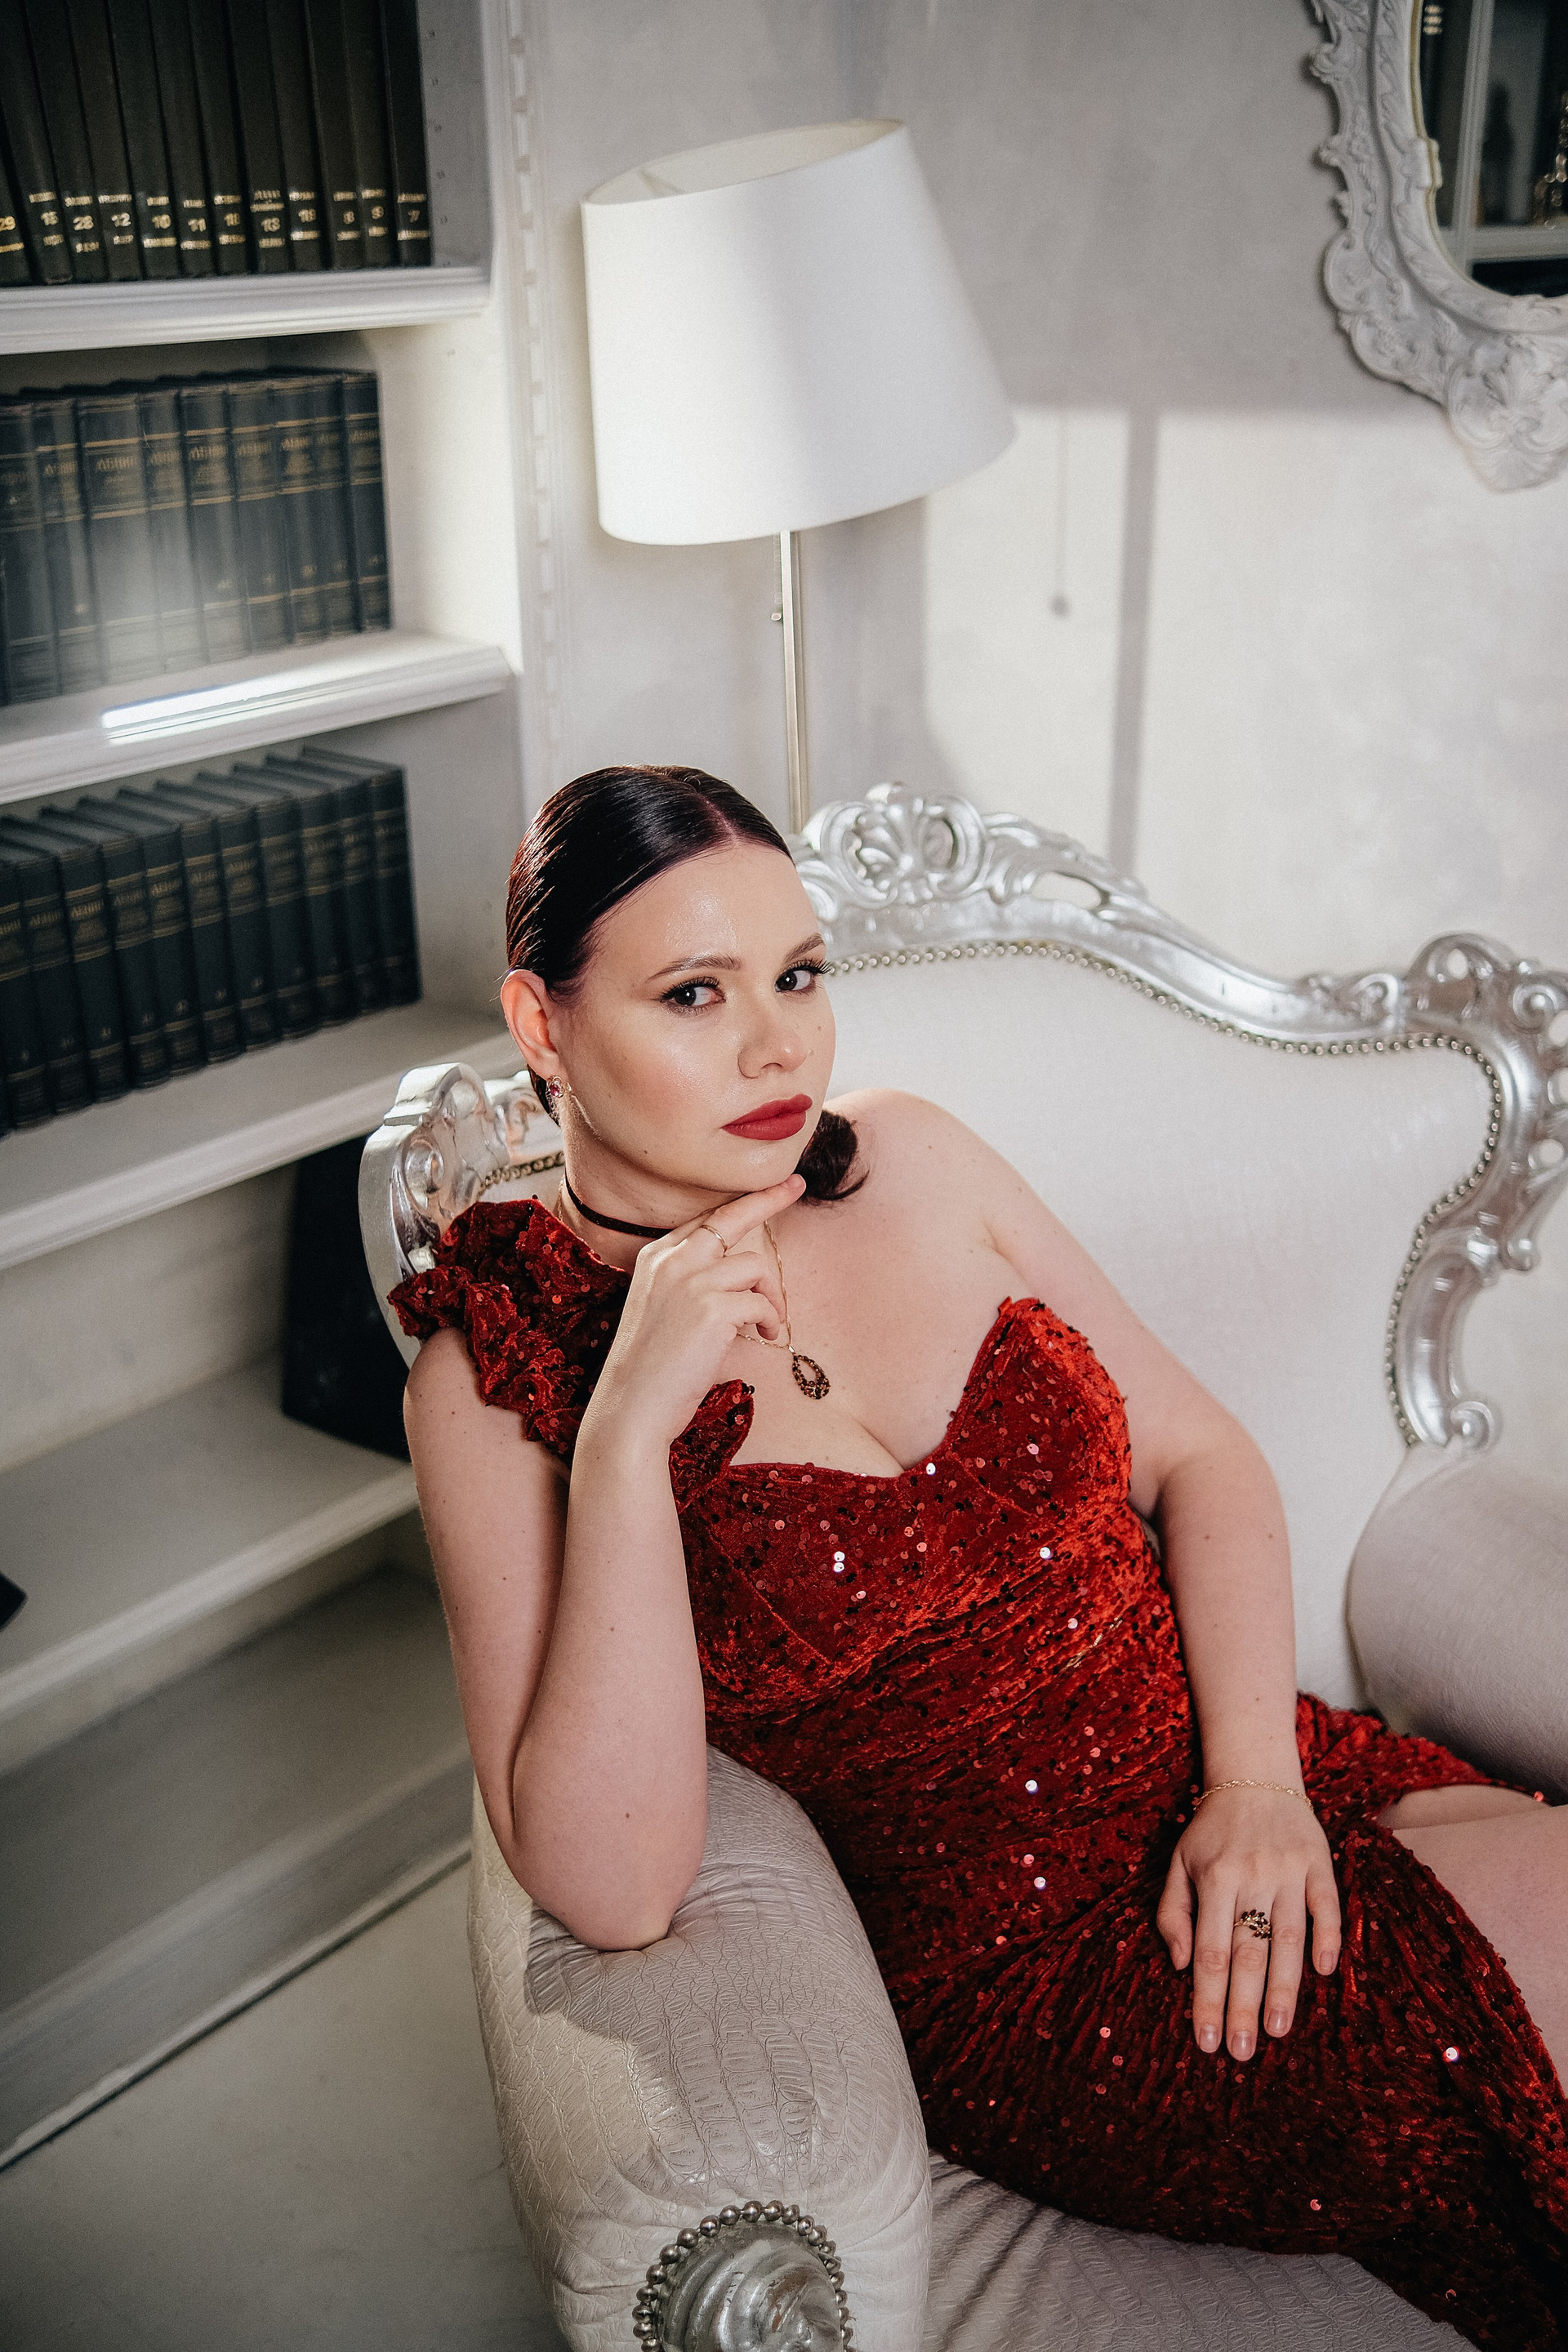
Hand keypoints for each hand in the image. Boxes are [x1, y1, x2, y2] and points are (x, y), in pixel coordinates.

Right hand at [579, 1175, 804, 1456]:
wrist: (630, 1408)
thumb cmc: (651, 1368)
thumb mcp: (664, 1310)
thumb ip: (691, 1282)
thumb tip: (741, 1277)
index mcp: (656, 1257)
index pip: (707, 1219)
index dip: (745, 1202)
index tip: (777, 1187)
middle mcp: (671, 1260)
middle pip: (731, 1217)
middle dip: (769, 1200)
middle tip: (797, 1187)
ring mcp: (689, 1281)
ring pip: (754, 1267)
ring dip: (769, 1297)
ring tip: (765, 1325)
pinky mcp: (711, 1308)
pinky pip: (760, 1303)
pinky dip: (769, 1320)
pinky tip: (760, 1338)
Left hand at [1155, 1783, 1340, 2059]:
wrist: (1255, 1777)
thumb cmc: (1211, 1831)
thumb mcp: (1178, 1863)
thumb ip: (1174, 1913)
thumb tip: (1182, 1965)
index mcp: (1213, 1878)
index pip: (1210, 1952)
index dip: (1207, 1999)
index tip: (1207, 2042)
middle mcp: (1251, 1876)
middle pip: (1247, 1952)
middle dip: (1242, 2006)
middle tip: (1240, 2052)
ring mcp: (1288, 1869)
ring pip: (1287, 1937)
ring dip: (1284, 1987)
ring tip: (1278, 2031)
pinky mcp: (1318, 1862)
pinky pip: (1327, 1905)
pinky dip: (1328, 1937)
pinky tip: (1326, 1972)